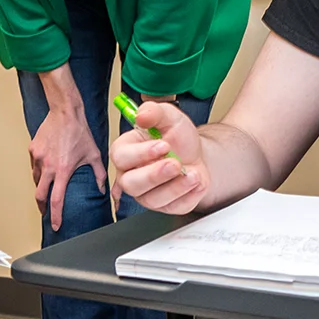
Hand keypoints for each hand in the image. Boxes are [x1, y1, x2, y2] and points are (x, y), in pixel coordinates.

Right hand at [30, 105, 106, 232]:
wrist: (65, 112)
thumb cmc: (79, 131)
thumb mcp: (94, 154)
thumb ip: (99, 174)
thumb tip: (103, 189)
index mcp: (63, 170)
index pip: (56, 200)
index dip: (55, 215)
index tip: (54, 224)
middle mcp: (48, 166)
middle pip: (39, 195)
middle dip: (42, 207)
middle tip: (45, 212)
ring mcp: (38, 158)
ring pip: (35, 180)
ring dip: (41, 187)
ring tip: (47, 188)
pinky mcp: (32, 149)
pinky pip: (34, 166)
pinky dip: (38, 171)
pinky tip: (45, 169)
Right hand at [109, 100, 206, 214]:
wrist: (198, 155)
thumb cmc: (178, 137)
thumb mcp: (169, 117)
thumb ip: (154, 111)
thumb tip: (141, 114)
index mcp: (126, 151)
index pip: (120, 157)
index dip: (140, 153)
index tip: (163, 145)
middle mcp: (131, 175)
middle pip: (131, 183)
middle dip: (155, 175)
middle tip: (175, 163)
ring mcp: (147, 194)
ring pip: (151, 199)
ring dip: (175, 187)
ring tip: (193, 173)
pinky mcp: (165, 206)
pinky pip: (172, 207)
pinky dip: (188, 195)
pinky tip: (196, 181)